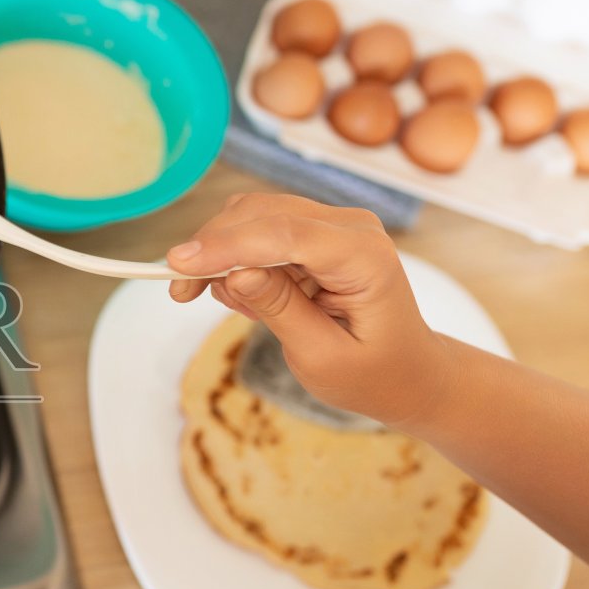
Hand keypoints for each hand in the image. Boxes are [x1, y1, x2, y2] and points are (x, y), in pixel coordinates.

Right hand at [165, 193, 454, 428]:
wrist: (409, 372)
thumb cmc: (374, 373)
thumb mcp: (323, 357)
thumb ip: (280, 310)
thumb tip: (235, 274)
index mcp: (364, 258)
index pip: (286, 234)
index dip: (227, 245)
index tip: (179, 264)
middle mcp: (350, 228)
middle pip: (262, 214)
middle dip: (213, 248)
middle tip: (180, 291)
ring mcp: (333, 226)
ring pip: (253, 216)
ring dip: (220, 253)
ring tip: (222, 304)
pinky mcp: (314, 234)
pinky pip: (259, 232)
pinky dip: (236, 259)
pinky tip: (246, 297)